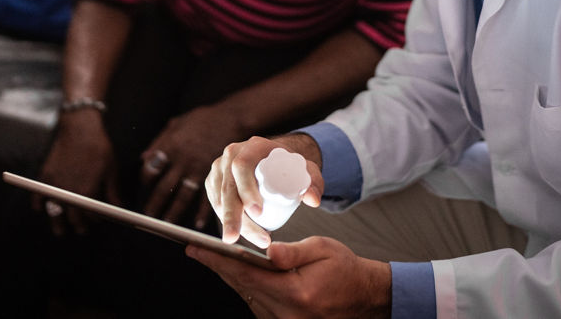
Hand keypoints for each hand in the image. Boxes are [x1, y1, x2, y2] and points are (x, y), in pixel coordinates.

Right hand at [35, 109, 118, 235]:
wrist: (80, 128)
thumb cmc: (98, 147)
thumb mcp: (111, 169)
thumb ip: (112, 191)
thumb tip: (118, 207)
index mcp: (88, 192)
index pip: (90, 215)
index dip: (94, 220)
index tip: (97, 220)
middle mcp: (70, 192)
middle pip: (72, 216)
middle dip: (77, 225)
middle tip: (81, 229)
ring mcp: (56, 184)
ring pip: (54, 210)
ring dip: (57, 222)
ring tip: (59, 231)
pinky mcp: (46, 175)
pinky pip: (38, 194)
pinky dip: (38, 203)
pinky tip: (40, 209)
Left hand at [139, 103, 246, 226]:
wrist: (232, 117)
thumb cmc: (204, 118)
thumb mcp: (178, 123)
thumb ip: (160, 141)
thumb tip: (144, 157)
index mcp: (171, 147)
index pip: (151, 168)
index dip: (145, 180)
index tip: (144, 187)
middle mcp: (183, 161)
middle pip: (164, 187)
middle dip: (155, 203)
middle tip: (149, 216)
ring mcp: (199, 169)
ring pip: (183, 197)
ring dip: (174, 212)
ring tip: (168, 223)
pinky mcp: (216, 174)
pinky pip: (207, 197)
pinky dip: (203, 213)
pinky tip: (198, 223)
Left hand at [186, 236, 390, 318]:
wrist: (365, 298)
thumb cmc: (345, 270)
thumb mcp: (322, 250)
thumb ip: (293, 252)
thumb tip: (267, 251)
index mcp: (296, 293)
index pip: (247, 275)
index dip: (218, 261)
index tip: (196, 249)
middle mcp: (288, 314)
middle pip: (242, 288)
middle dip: (218, 267)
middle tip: (196, 250)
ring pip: (247, 297)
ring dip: (231, 278)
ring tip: (213, 258)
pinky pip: (258, 305)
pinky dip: (246, 288)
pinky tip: (238, 273)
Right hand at [205, 134, 323, 247]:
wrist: (276, 160)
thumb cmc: (291, 166)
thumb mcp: (307, 171)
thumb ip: (314, 183)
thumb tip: (312, 200)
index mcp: (253, 146)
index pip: (242, 166)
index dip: (246, 189)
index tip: (258, 213)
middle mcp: (232, 154)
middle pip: (227, 186)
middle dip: (231, 215)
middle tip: (238, 238)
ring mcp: (220, 167)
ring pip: (219, 198)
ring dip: (230, 223)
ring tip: (251, 240)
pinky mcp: (215, 180)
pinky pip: (215, 201)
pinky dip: (224, 219)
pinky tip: (239, 233)